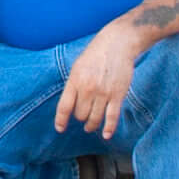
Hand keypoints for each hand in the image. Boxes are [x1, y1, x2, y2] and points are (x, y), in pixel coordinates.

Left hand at [56, 21, 147, 140]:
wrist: (118, 43)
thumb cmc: (96, 54)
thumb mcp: (78, 67)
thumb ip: (73, 85)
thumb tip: (69, 106)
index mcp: (75, 80)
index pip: (64, 107)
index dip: (61, 120)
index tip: (60, 128)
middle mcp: (88, 88)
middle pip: (80, 115)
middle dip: (81, 117)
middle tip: (83, 116)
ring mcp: (103, 93)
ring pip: (94, 119)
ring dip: (91, 125)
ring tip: (90, 127)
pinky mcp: (118, 95)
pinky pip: (112, 117)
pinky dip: (109, 128)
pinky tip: (106, 135)